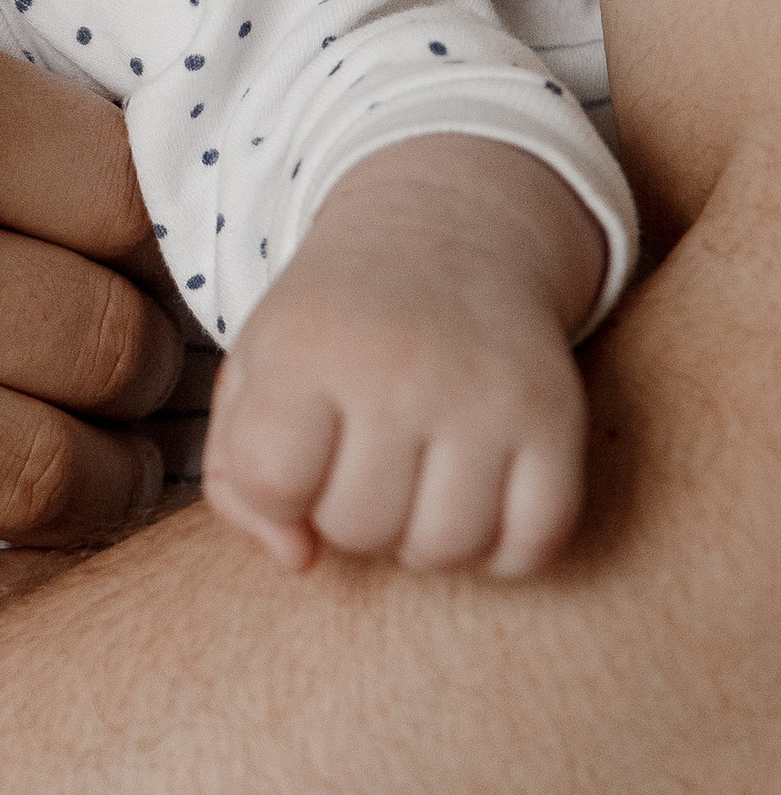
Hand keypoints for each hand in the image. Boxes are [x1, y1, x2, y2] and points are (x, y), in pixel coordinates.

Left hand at [202, 138, 606, 577]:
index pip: (273, 483)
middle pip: (357, 527)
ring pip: (444, 550)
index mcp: (307, 346)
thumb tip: (301, 561)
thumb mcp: (256, 371)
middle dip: (349, 514)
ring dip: (422, 539)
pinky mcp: (556, 420)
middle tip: (364, 458)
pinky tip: (478, 500)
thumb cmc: (335, 326)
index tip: (296, 454)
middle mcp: (399, 367)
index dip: (277, 493)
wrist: (449, 233)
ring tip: (416, 482)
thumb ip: (238, 480)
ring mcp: (486, 394)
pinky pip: (532, 545)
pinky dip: (502, 550)